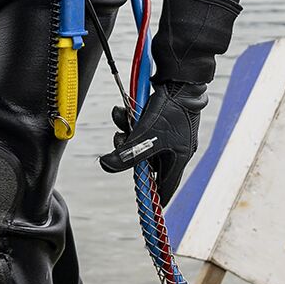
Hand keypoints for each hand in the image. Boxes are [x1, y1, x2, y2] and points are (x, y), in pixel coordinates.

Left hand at [98, 81, 208, 202]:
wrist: (178, 76)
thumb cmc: (169, 109)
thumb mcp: (146, 136)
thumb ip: (127, 154)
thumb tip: (105, 165)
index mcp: (179, 158)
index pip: (165, 187)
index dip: (152, 196)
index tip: (144, 207)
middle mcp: (175, 148)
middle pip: (146, 162)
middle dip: (128, 154)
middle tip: (119, 143)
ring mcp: (169, 133)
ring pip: (140, 142)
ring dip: (126, 133)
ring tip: (121, 120)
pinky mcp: (161, 118)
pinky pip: (140, 127)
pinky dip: (129, 121)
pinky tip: (122, 110)